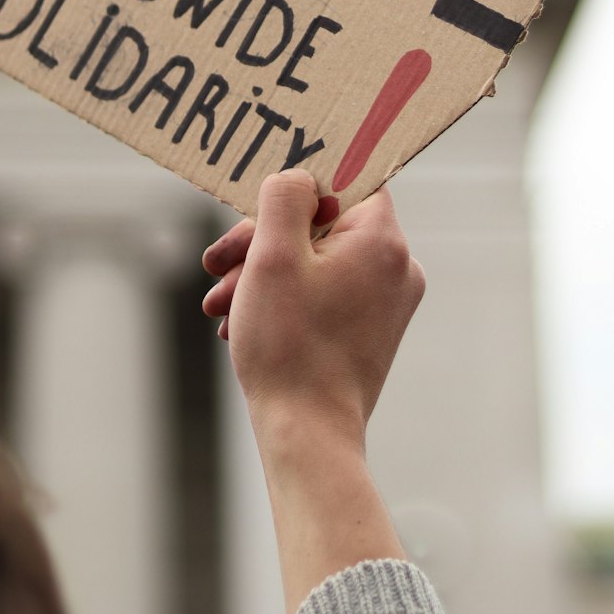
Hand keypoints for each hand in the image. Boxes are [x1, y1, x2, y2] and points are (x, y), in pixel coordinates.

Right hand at [202, 170, 424, 448]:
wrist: (308, 436)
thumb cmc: (289, 348)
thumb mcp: (272, 256)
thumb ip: (284, 197)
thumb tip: (298, 177)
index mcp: (382, 239)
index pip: (346, 180)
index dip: (296, 189)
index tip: (255, 209)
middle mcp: (397, 266)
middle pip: (322, 225)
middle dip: (262, 243)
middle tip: (217, 267)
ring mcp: (388, 302)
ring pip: (317, 262)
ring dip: (263, 275)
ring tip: (219, 305)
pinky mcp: (372, 330)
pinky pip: (325, 294)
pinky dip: (284, 300)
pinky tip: (241, 323)